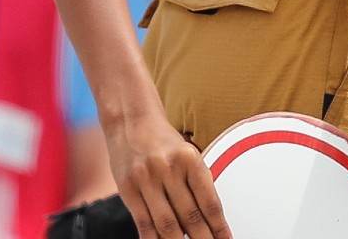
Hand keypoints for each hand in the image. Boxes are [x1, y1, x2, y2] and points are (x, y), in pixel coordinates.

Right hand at [103, 107, 230, 238]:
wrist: (130, 120)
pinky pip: (144, 223)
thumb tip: (209, 219)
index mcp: (190, 159)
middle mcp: (168, 169)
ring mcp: (146, 180)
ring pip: (167, 224)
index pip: (209, 202)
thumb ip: (197, 181)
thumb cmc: (164, 141)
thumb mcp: (187, 153)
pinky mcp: (127, 189)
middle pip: (190, 216)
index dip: (219, 227)